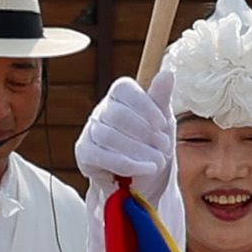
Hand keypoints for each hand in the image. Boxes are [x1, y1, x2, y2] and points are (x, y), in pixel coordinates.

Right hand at [72, 72, 171, 191]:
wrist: (143, 178)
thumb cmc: (151, 143)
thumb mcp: (162, 121)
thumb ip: (161, 98)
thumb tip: (167, 72)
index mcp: (119, 96)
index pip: (124, 89)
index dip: (144, 105)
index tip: (162, 124)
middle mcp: (102, 110)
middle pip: (117, 114)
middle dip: (144, 133)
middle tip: (164, 147)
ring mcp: (90, 131)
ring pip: (108, 136)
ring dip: (138, 150)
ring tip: (158, 161)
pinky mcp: (84, 152)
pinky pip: (101, 156)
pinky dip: (127, 163)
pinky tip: (146, 168)